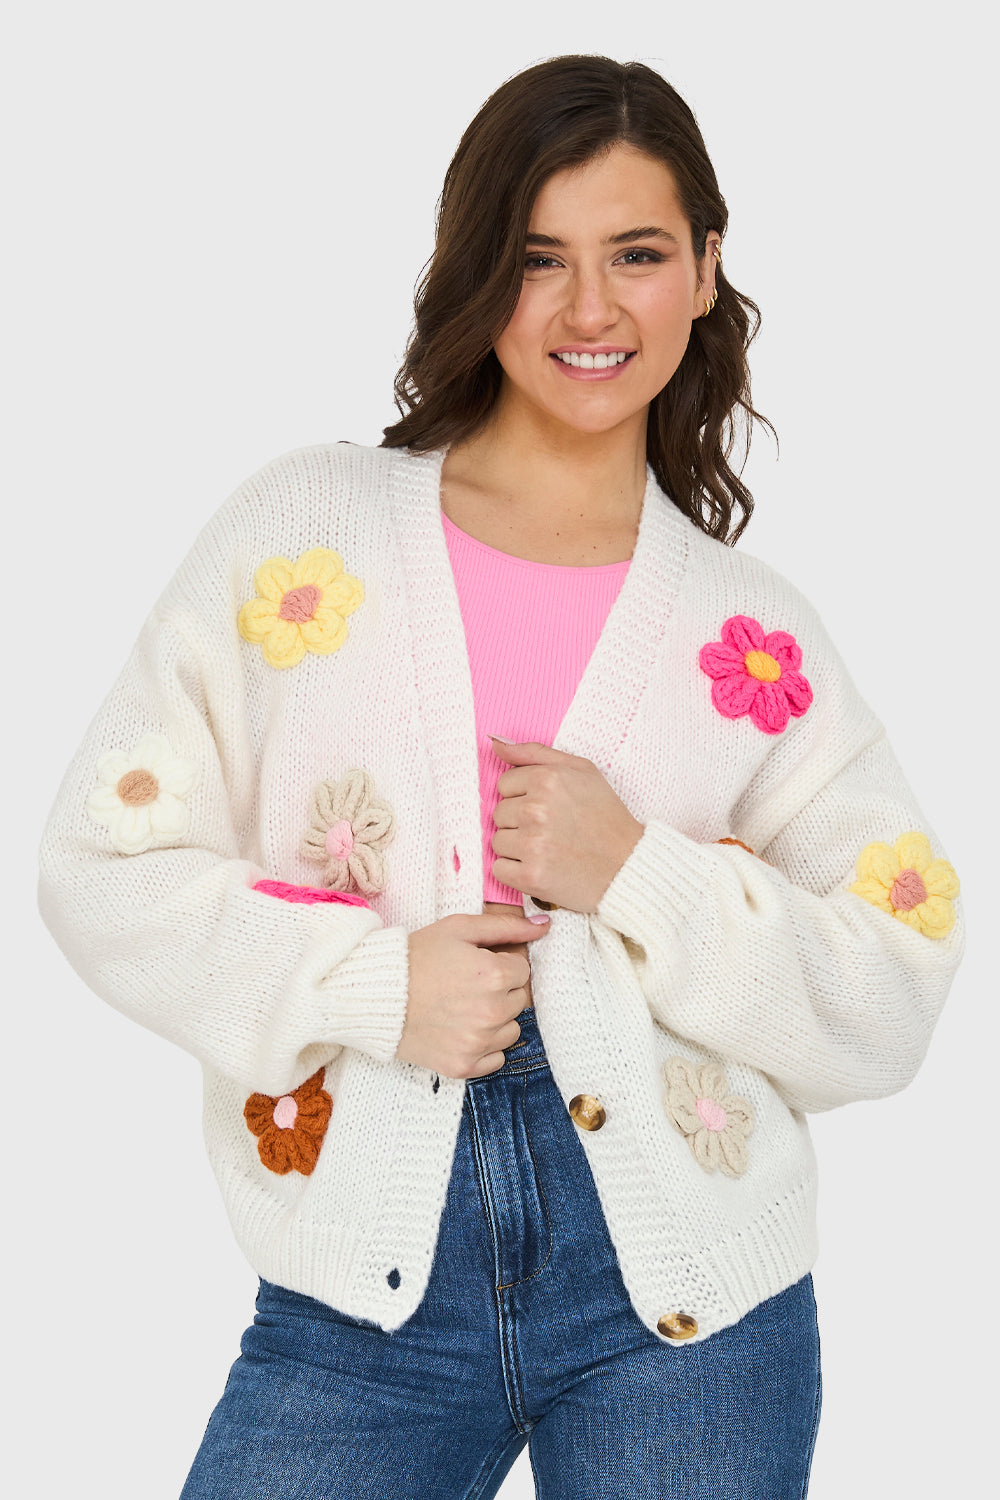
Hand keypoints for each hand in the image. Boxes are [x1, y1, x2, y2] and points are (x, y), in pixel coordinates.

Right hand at [398, 911, 550, 1078]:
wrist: (375, 993)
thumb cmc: (417, 956)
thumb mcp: (459, 928)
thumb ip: (506, 927)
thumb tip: (544, 926)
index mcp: (495, 975)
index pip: (523, 970)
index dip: (501, 963)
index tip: (477, 964)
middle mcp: (492, 1013)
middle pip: (519, 999)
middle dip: (501, 990)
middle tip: (467, 984)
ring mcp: (478, 1043)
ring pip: (511, 1030)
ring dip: (496, 1019)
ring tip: (463, 1007)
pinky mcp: (463, 1066)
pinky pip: (496, 1058)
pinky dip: (485, 1046)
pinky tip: (461, 1029)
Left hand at [489, 737, 643, 912]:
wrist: (629, 866)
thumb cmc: (607, 817)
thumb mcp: (582, 770)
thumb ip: (535, 753)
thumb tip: (495, 743)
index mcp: (547, 779)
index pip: (504, 785)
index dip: (524, 797)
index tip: (549, 809)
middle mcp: (536, 809)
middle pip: (499, 813)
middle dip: (521, 822)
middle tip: (553, 831)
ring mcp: (533, 844)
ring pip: (498, 842)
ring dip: (518, 848)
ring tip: (550, 849)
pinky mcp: (531, 876)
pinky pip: (499, 869)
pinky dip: (516, 872)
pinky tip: (542, 868)